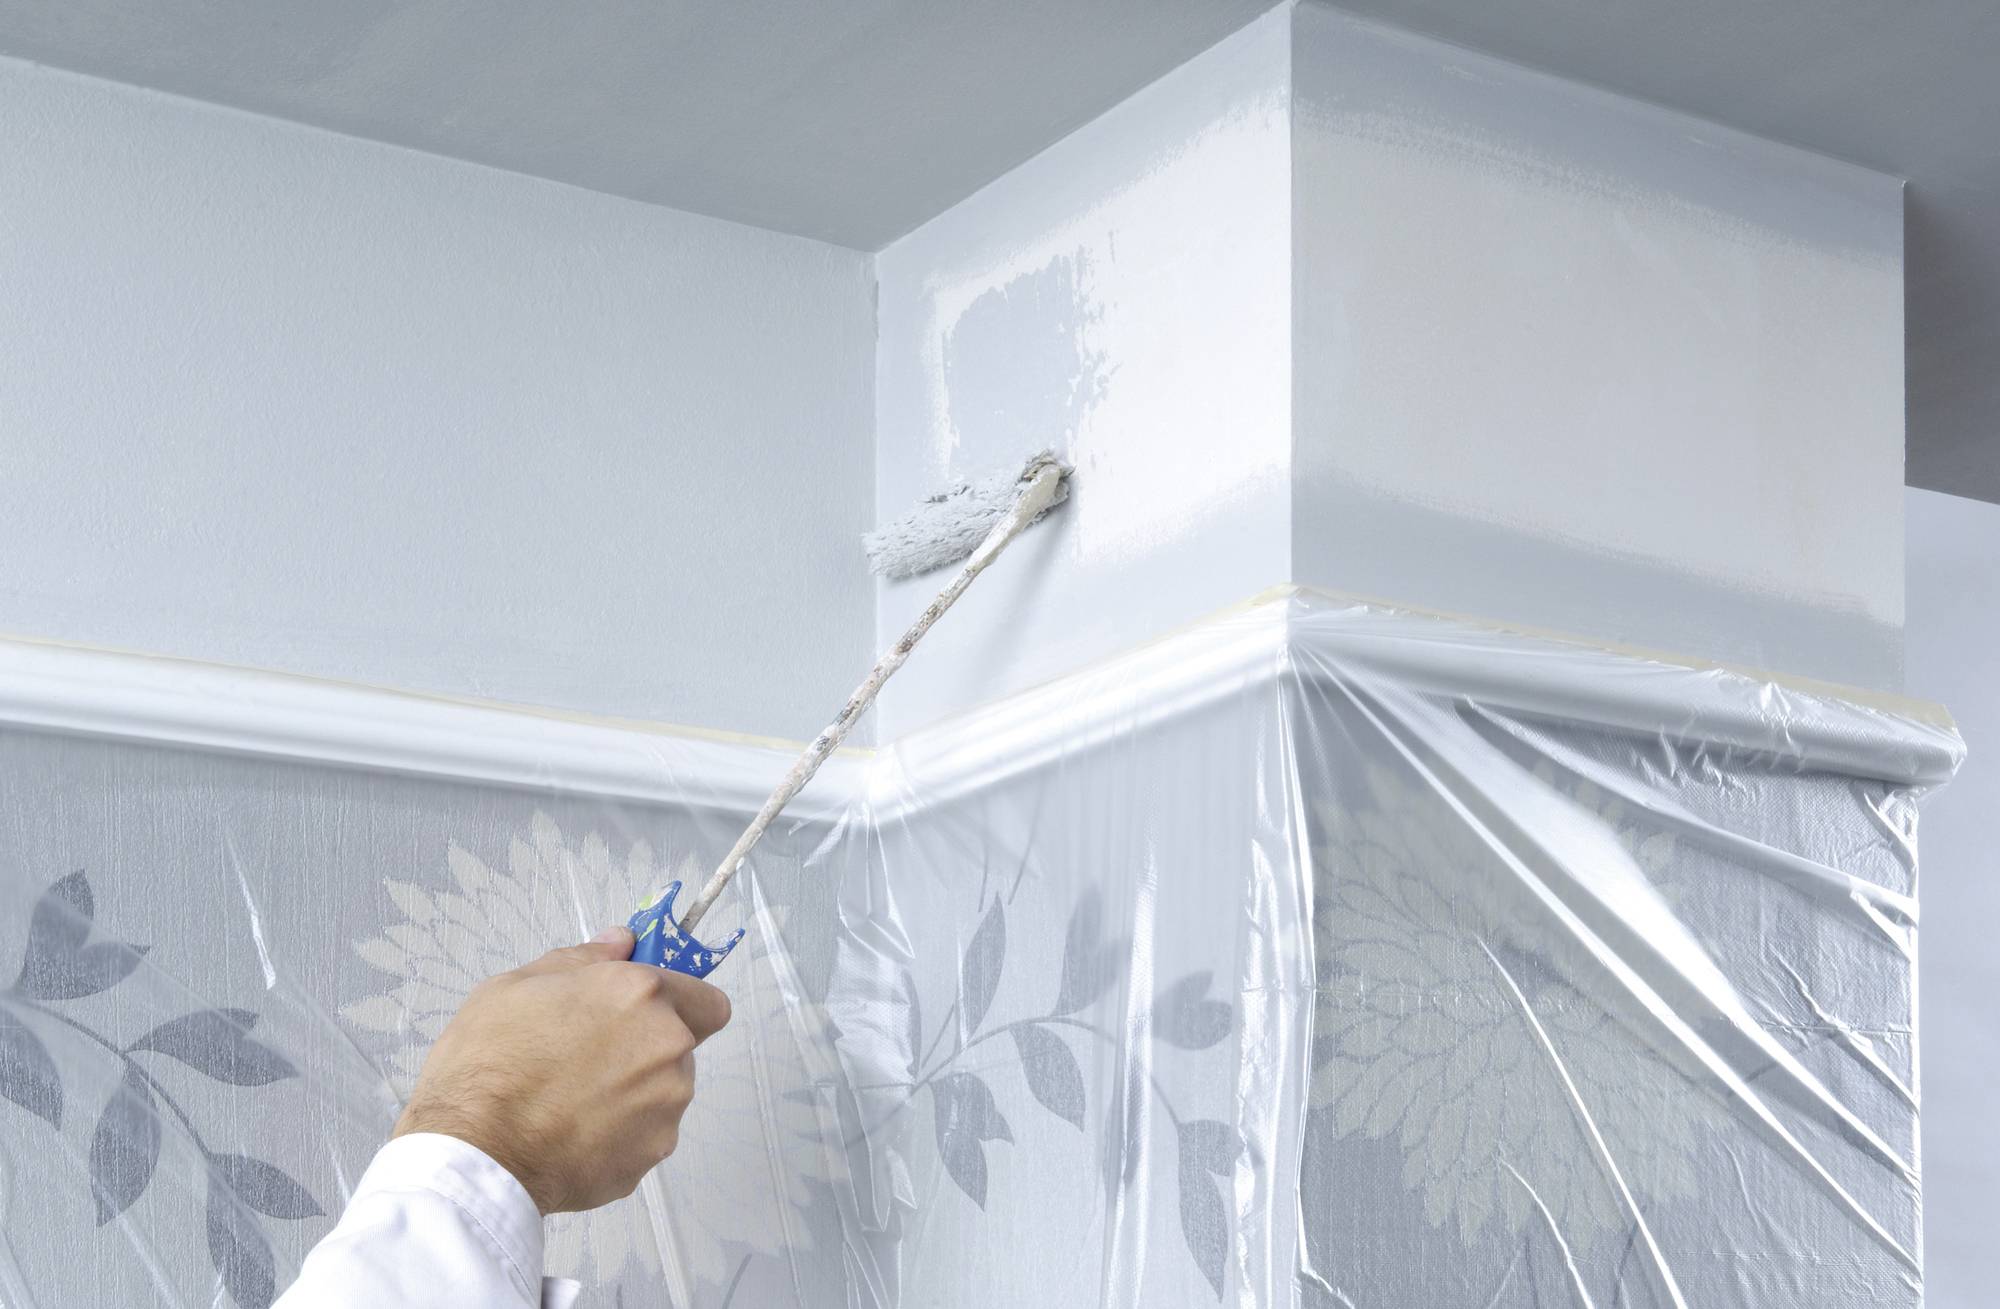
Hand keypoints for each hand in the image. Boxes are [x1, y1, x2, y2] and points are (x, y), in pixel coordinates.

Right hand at [393, 926, 731, 1213]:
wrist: (474, 1157)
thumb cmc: (486, 1064)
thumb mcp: (516, 986)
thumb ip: (581, 960)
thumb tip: (622, 943)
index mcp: (641, 996)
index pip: (706, 999)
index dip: (679, 1004)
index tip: (643, 1013)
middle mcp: (668, 1049)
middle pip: (683, 1047)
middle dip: (648, 1048)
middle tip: (589, 1058)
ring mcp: (665, 1108)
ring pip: (665, 1093)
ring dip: (635, 1093)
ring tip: (572, 1102)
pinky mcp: (651, 1157)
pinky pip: (645, 1136)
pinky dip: (619, 1135)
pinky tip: (572, 1135)